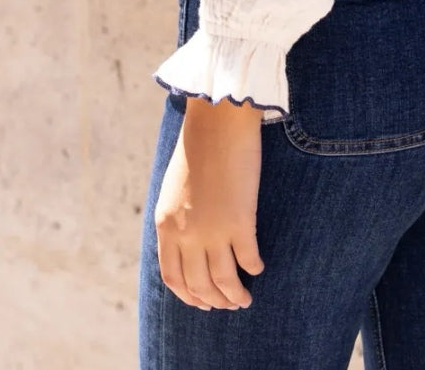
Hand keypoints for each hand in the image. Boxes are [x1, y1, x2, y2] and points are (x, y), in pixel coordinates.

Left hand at [154, 96, 266, 310]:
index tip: (203, 302)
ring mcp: (213, 231)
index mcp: (166, 225)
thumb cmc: (199, 147)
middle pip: (200, 286)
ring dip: (236, 295)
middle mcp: (185, 234)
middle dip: (215, 301)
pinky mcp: (240, 222)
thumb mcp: (174, 190)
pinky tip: (258, 267)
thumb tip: (190, 246)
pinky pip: (248, 260)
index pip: (173, 277)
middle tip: (230, 303)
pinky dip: (253, 269)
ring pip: (224, 281)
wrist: (217, 120)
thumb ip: (178, 219)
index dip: (189, 296)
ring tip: (245, 298)